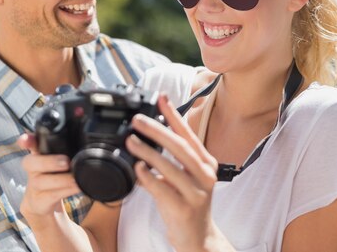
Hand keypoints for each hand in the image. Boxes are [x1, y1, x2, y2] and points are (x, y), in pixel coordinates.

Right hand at [18, 134, 80, 224]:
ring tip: (75, 180)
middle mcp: (33, 170)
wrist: (44, 207)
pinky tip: (76, 188)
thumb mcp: (64, 164)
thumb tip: (97, 136)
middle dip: (47, 161)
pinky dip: (64, 192)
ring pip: (39, 182)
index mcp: (39, 155)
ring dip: (60, 180)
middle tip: (66, 162)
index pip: (30, 144)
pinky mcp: (37, 203)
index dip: (27, 140)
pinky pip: (48, 197)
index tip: (26, 139)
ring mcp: (33, 187)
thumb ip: (75, 152)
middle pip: (29, 162)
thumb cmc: (58, 178)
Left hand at [125, 95, 226, 251]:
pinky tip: (138, 169)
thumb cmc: (187, 202)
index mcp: (205, 162)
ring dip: (147, 152)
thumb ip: (171, 157)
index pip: (188, 134)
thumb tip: (149, 132)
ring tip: (131, 141)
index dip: (173, 115)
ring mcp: (196, 192)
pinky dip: (148, 177)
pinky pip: (163, 189)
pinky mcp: (184, 209)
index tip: (161, 98)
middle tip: (137, 120)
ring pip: (170, 166)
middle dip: (157, 130)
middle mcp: (204, 174)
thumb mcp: (185, 176)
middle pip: (179, 146)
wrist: (198, 237)